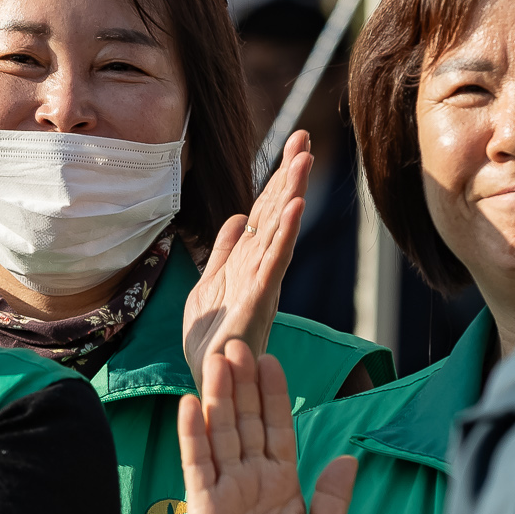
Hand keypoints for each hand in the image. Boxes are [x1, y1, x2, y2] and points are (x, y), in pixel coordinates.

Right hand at [179, 339, 355, 513]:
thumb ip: (333, 497)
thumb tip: (348, 458)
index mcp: (282, 479)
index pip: (278, 426)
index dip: (274, 394)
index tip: (270, 359)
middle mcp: (252, 475)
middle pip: (246, 419)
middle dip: (243, 382)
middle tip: (238, 343)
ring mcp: (225, 486)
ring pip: (221, 431)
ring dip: (218, 396)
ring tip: (216, 360)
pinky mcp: (203, 502)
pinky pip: (197, 462)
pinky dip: (193, 433)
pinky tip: (190, 404)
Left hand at [184, 131, 311, 376]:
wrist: (210, 377)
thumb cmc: (213, 338)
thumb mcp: (209, 285)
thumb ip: (224, 252)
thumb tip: (236, 218)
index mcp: (249, 260)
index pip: (267, 210)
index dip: (278, 176)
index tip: (294, 143)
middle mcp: (262, 267)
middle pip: (278, 212)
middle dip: (291, 174)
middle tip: (305, 137)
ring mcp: (263, 282)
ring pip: (281, 229)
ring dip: (292, 194)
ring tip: (304, 160)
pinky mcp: (259, 300)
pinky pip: (275, 261)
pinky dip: (285, 233)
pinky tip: (295, 207)